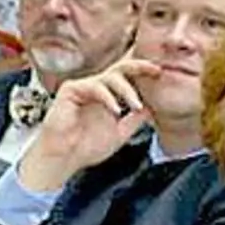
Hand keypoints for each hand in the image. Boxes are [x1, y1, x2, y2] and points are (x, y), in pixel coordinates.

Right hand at [17, 55, 157, 191]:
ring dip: (127, 90)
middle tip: (157, 70)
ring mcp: (83, 87)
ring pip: (110, 77)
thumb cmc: (86, 147)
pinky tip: (115, 110)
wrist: (63, 159)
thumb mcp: (120, 133)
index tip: (161, 73)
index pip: (128, 77)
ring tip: (137, 106)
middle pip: (120, 68)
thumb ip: (135, 120)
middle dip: (140, 66)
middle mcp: (97, 88)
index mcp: (109, 95)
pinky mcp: (70, 90)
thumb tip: (153, 108)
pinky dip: (107, 97)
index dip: (144, 72)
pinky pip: (93, 87)